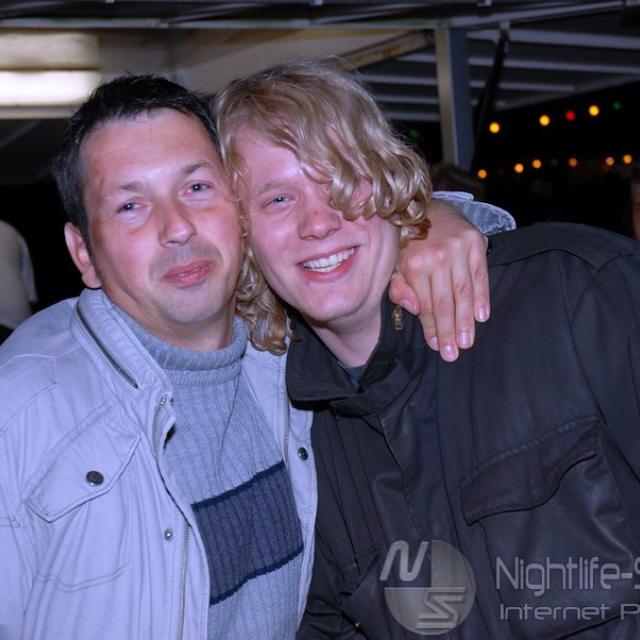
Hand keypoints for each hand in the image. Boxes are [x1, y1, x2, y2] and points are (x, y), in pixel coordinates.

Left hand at [389, 200, 489, 361]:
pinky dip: (482, 297)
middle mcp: (436, 256)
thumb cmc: (408, 244)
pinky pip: (480, 276)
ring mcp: (458, 249)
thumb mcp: (394, 265)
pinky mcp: (475, 242)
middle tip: (452, 354)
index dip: (431, 328)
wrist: (428, 209)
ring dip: (466, 321)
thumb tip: (413, 308)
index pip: (425, 305)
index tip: (436, 346)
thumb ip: (398, 288)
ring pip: (464, 292)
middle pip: (445, 302)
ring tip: (467, 342)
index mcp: (413, 264)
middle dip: (449, 331)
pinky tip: (481, 317)